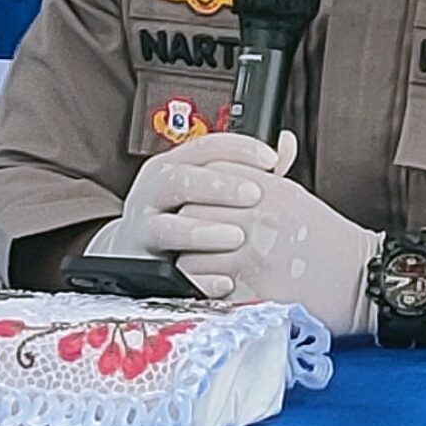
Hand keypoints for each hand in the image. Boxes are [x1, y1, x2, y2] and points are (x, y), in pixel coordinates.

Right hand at [98, 127, 292, 268]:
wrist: (138, 255)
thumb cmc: (184, 215)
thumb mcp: (210, 187)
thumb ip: (249, 170)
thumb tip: (287, 144)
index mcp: (171, 166)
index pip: (203, 147)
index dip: (238, 149)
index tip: (271, 159)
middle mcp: (152, 193)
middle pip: (180, 180)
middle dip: (219, 186)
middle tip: (254, 195)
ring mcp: (142, 229)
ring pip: (166, 226)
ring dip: (202, 231)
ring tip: (237, 236)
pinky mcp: (142, 265)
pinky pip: (168, 272)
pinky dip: (199, 278)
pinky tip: (226, 280)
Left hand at [179, 166, 384, 339]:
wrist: (363, 281)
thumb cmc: (333, 242)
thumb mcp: (303, 197)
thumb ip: (275, 174)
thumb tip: (277, 144)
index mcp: (273, 192)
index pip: (211, 176)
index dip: (201, 187)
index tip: (203, 199)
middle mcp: (262, 220)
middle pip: (193, 211)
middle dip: (189, 223)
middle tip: (195, 233)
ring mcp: (255, 256)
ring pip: (192, 251)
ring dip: (191, 257)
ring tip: (202, 261)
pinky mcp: (252, 290)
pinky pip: (208, 286)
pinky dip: (204, 286)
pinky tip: (215, 283)